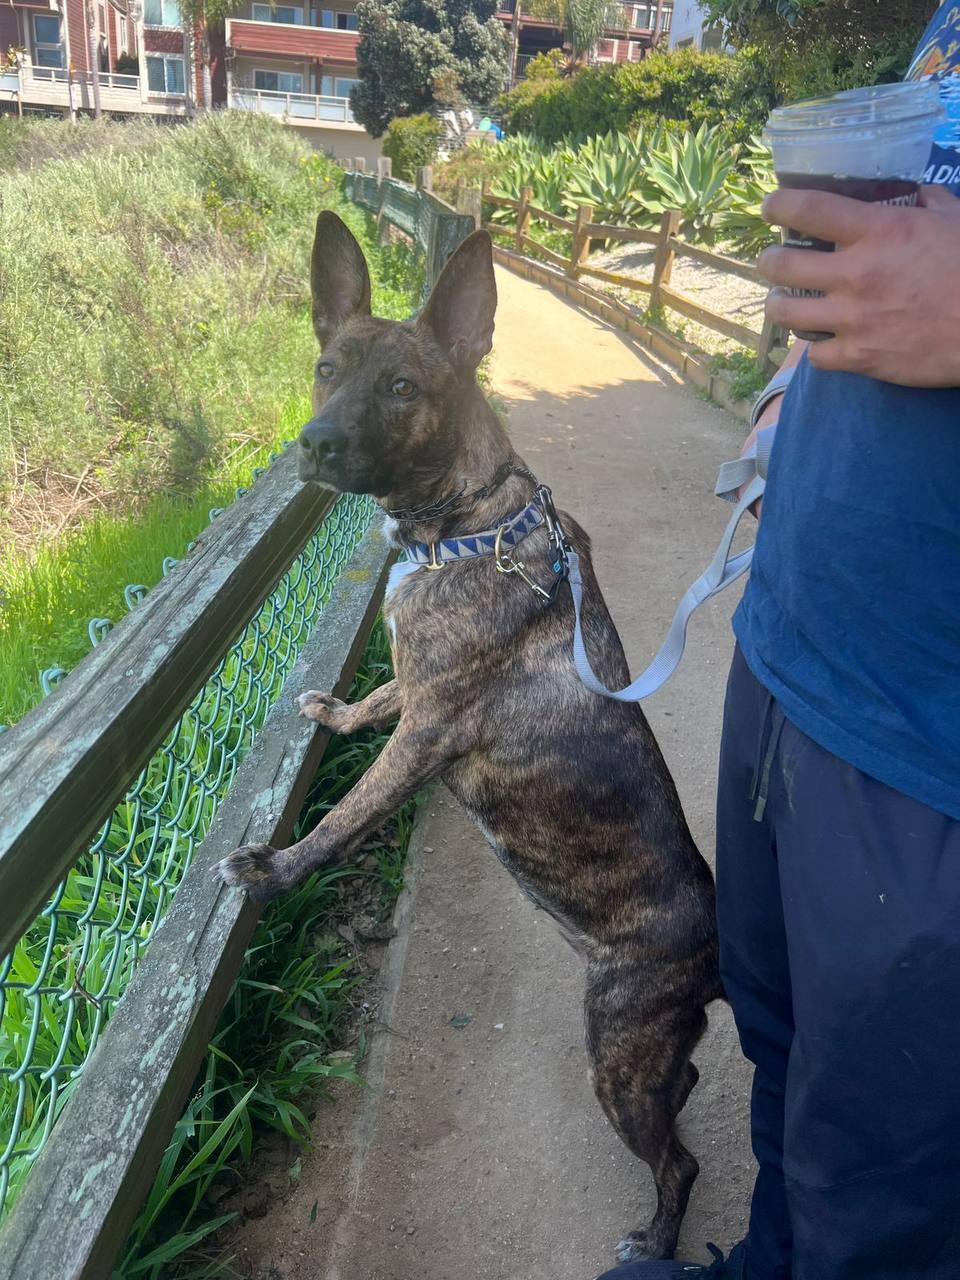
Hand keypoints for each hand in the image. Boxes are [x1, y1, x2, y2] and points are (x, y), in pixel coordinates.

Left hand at [758, 186, 959, 386]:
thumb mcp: (955, 221)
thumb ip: (928, 203)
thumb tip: (915, 193)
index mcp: (879, 231)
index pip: (809, 209)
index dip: (779, 206)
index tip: (771, 207)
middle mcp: (856, 274)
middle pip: (781, 266)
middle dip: (769, 262)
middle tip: (773, 261)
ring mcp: (853, 319)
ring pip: (785, 313)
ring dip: (780, 304)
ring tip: (786, 301)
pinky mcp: (859, 357)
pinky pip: (815, 355)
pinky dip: (817, 348)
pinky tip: (824, 340)